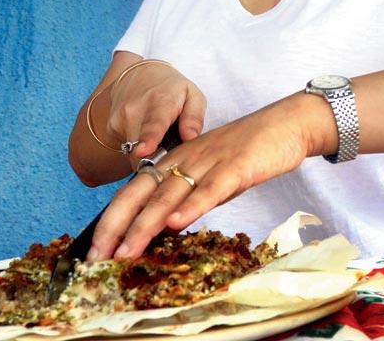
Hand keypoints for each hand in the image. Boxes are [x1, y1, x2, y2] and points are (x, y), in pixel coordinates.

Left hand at [86, 91, 330, 261]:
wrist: (287, 124)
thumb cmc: (250, 153)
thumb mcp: (212, 176)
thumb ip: (190, 197)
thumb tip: (167, 228)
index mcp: (176, 162)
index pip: (134, 192)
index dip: (112, 221)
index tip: (95, 252)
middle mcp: (185, 160)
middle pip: (140, 193)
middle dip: (115, 227)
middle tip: (96, 258)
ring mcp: (209, 162)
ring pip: (170, 195)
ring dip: (144, 225)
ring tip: (125, 252)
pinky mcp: (236, 166)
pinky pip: (211, 188)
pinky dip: (192, 206)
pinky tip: (176, 224)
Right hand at [107, 62, 206, 160]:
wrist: (140, 75)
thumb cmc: (172, 89)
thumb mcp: (193, 96)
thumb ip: (194, 118)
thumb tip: (191, 140)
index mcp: (160, 102)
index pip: (153, 124)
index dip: (148, 140)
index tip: (143, 151)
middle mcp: (135, 110)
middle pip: (140, 148)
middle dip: (156, 159)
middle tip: (170, 155)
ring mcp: (120, 119)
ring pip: (134, 152)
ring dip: (148, 153)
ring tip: (159, 137)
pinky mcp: (112, 128)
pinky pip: (128, 149)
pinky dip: (139, 147)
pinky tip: (145, 133)